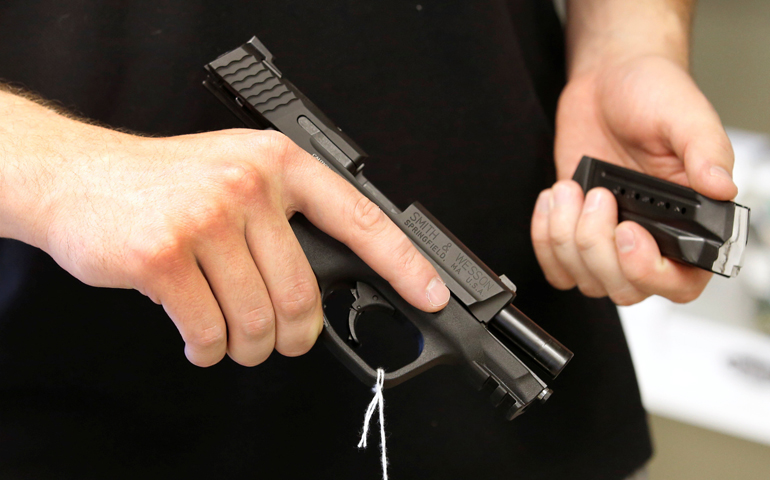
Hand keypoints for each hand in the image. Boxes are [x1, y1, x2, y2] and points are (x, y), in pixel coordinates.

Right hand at [0, 92, 449, 366]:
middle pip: (305, 294)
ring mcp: (206, 218)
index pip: (361, 218)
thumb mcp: (236, 174)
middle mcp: (248, 185)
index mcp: (278, 163)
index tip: (431, 295)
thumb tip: (329, 285)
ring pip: (257, 320)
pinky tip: (200, 338)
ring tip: (232, 341)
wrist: (78, 175)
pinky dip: (209, 349)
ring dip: (249, 348)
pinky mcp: (165, 255)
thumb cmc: (164, 182)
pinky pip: (210, 331)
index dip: (404, 263)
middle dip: (295, 336)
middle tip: (281, 342)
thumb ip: (283, 218)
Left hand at [531, 55, 737, 304]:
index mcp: (691, 220)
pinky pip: (557, 266)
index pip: (681, 282)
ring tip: (572, 189)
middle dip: (598, 248)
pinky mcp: (576, 231)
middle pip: (625, 288)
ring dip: (566, 238)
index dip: (649, 271)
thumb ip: (705, 150)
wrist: (607, 79)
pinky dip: (545, 240)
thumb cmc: (651, 93)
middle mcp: (652, 236)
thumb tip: (722, 186)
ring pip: (587, 279)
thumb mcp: (685, 114)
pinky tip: (554, 201)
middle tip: (597, 197)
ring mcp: (610, 238)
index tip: (628, 233)